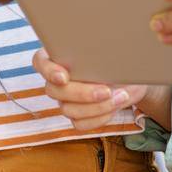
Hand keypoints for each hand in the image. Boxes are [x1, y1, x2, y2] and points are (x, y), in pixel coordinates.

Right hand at [31, 50, 170, 129]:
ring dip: (97, 107)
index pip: (40, 62)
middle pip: (54, 91)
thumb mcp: (112, 49)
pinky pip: (80, 124)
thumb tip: (99, 47)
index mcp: (58, 56)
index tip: (64, 77)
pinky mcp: (77, 116)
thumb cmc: (119, 57)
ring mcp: (65, 100)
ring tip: (121, 96)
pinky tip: (115, 106)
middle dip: (82, 93)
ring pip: (68, 110)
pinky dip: (99, 118)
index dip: (48, 70)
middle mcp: (57, 80)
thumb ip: (98, 48)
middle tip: (107, 90)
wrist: (132, 77)